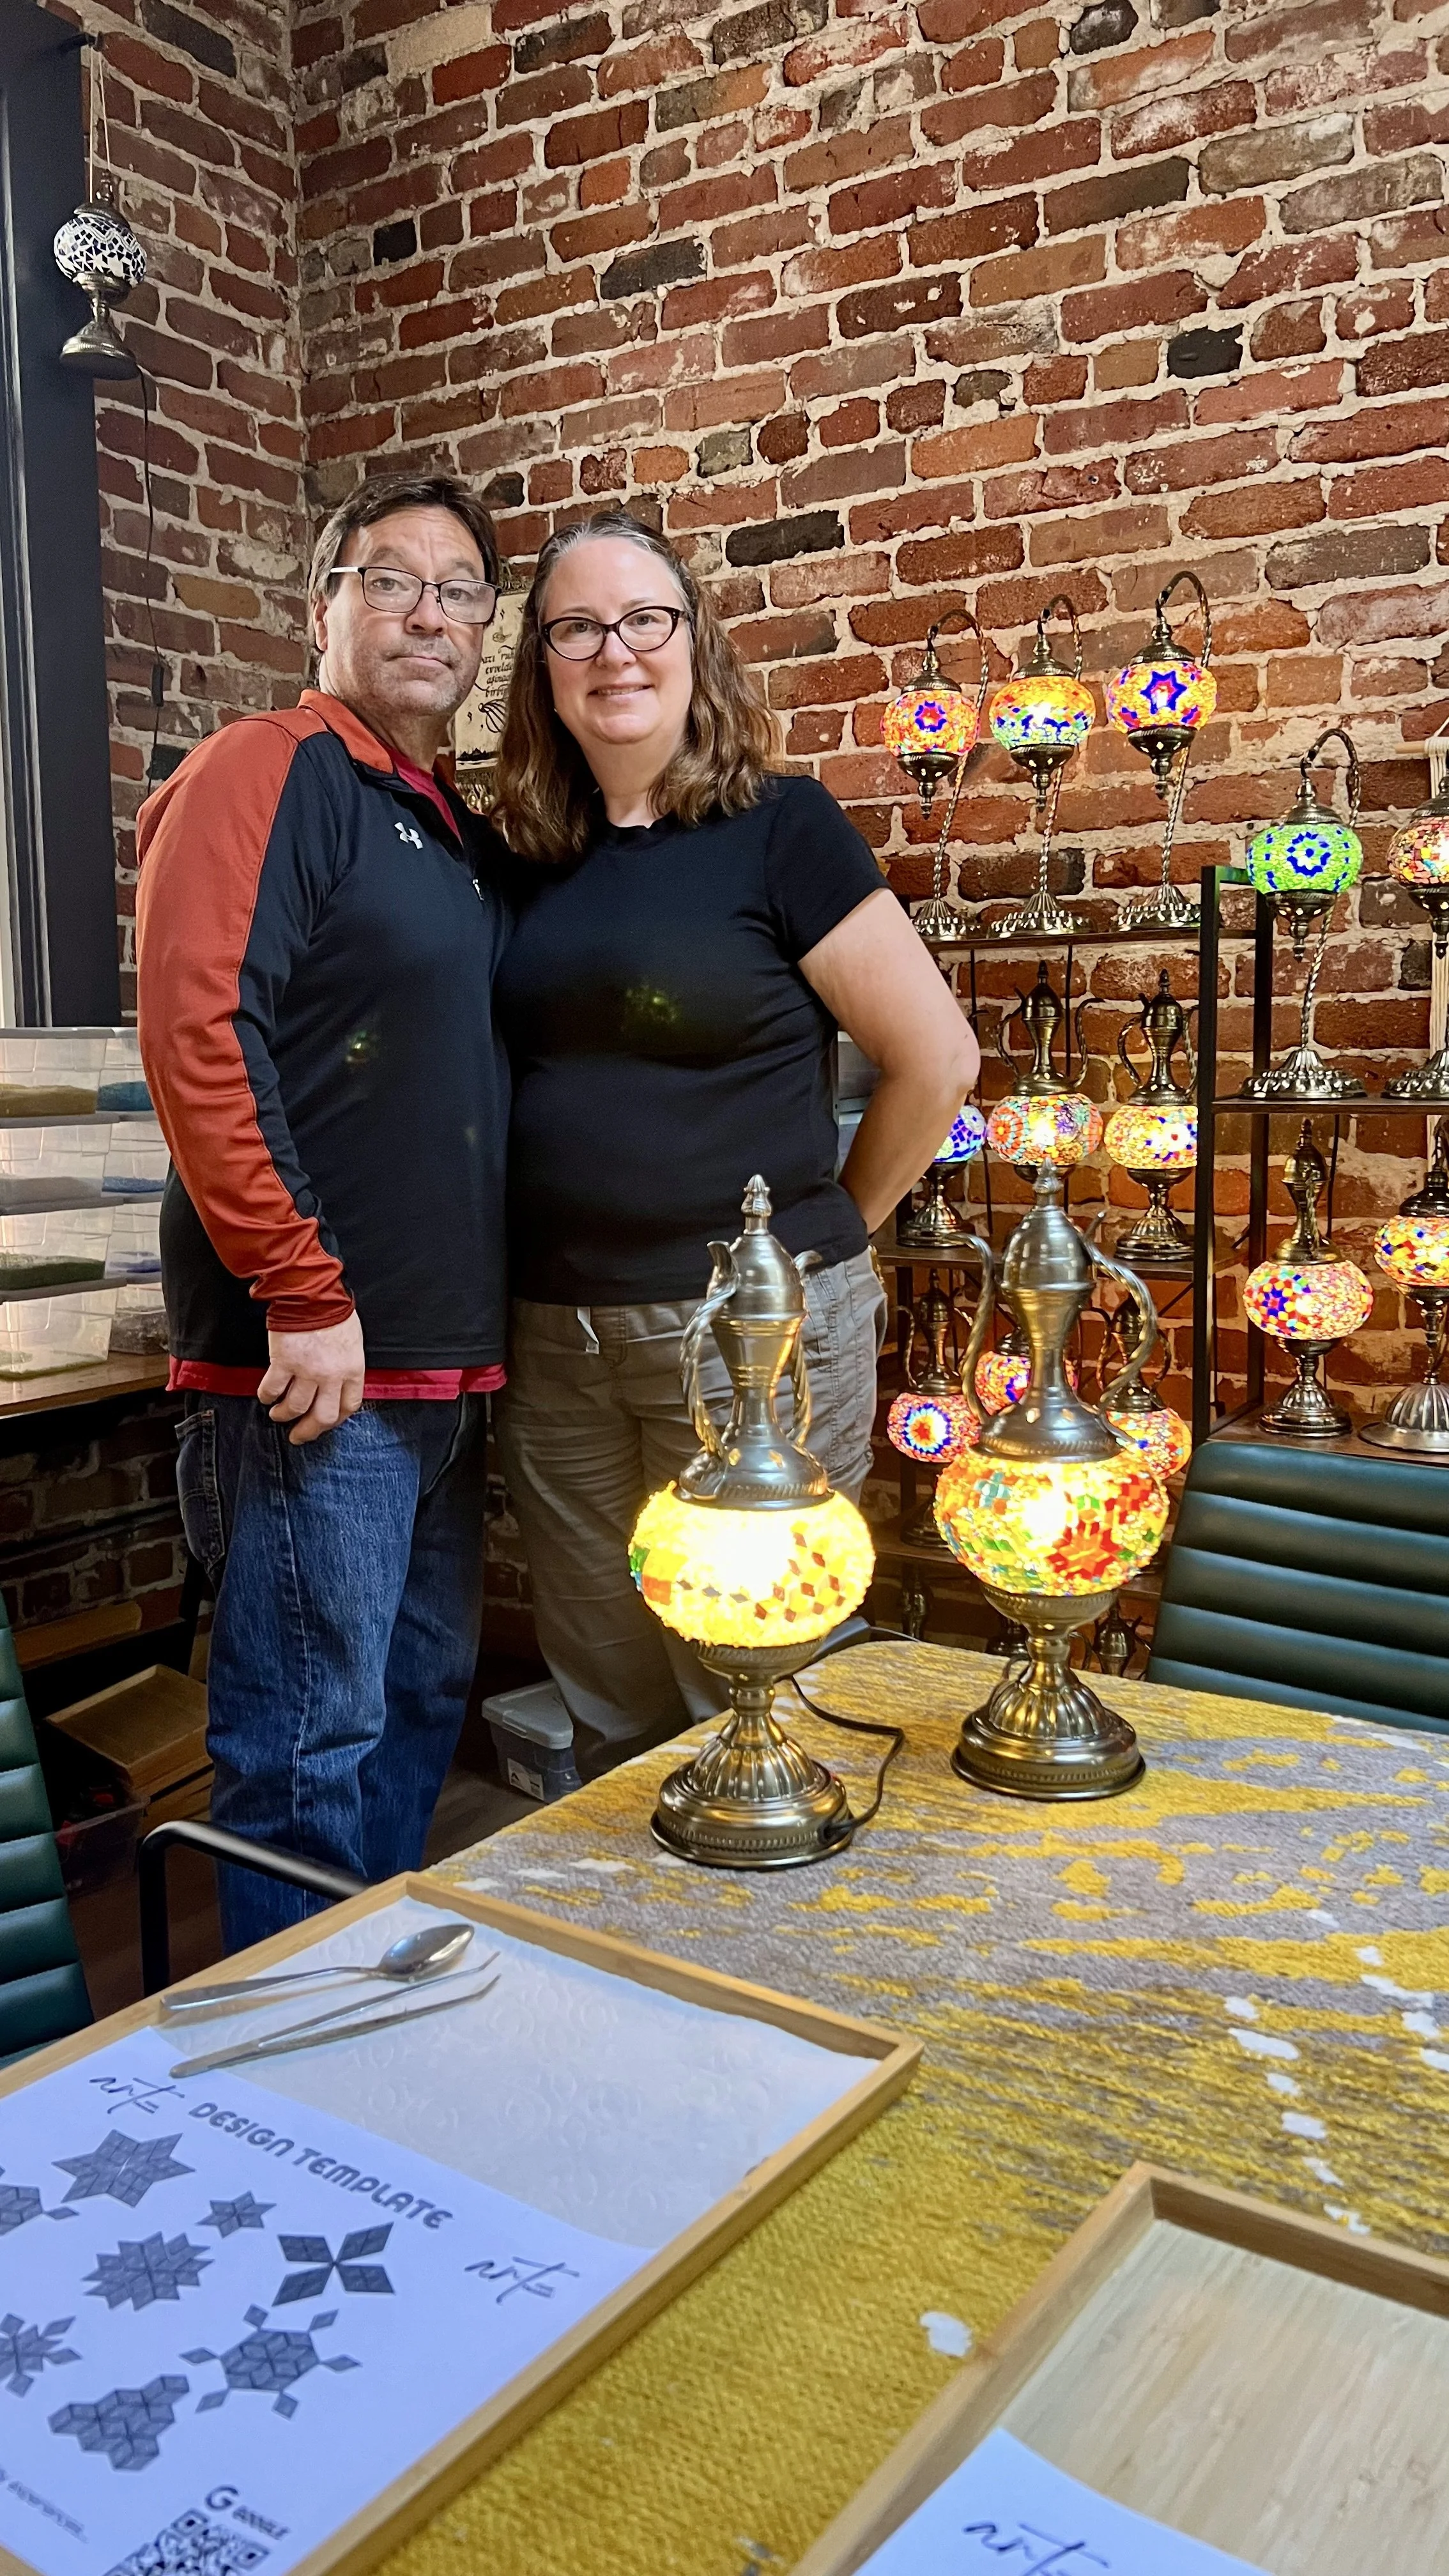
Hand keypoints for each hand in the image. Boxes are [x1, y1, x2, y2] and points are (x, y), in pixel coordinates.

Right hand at [259, 1312, 365, 1444]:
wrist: (311, 1293)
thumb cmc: (333, 1312)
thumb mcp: (352, 1342)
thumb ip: (346, 1366)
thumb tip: (336, 1386)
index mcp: (352, 1369)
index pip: (348, 1406)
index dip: (335, 1420)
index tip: (325, 1424)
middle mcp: (332, 1375)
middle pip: (323, 1417)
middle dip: (309, 1431)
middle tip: (298, 1436)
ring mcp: (307, 1370)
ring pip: (295, 1407)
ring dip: (284, 1415)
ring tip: (278, 1415)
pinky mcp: (284, 1362)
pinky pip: (273, 1389)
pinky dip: (267, 1396)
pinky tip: (266, 1396)